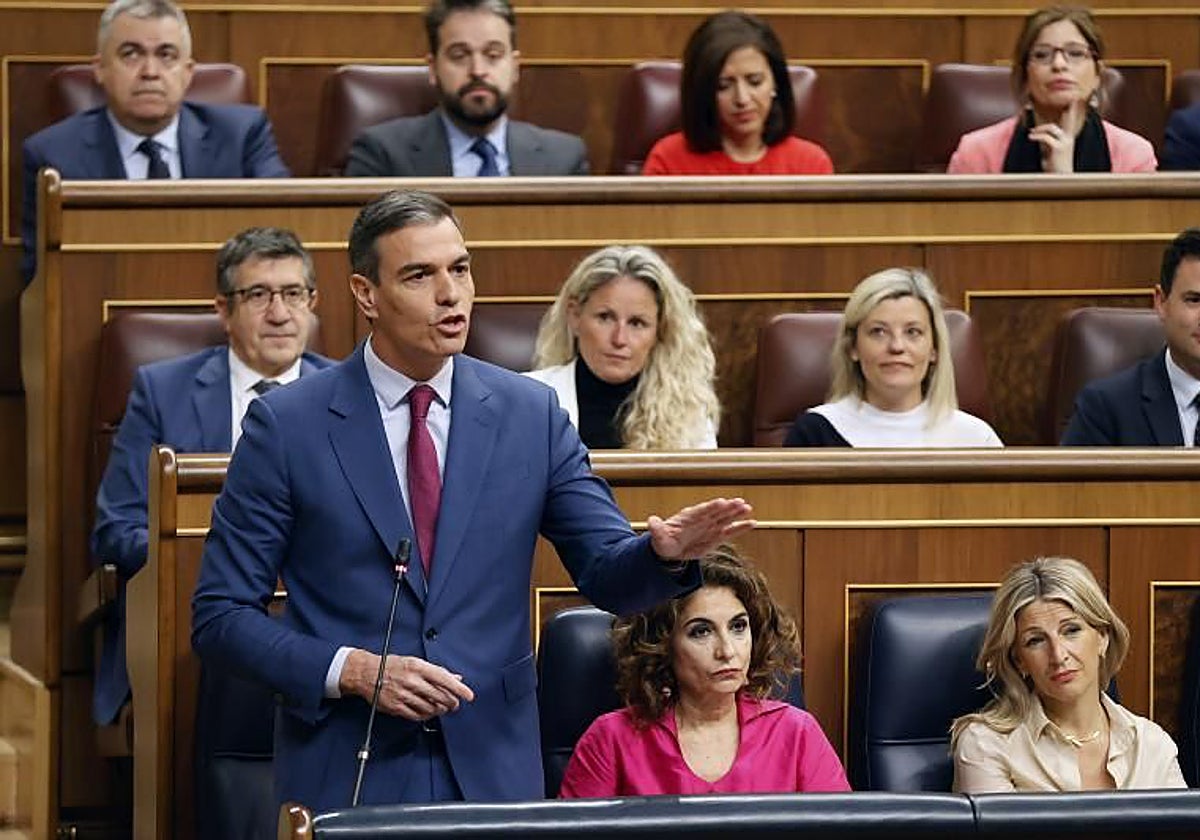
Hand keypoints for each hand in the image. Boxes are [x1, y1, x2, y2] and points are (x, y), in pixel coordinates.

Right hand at [340, 650, 474, 720]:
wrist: (366, 673)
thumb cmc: (392, 665)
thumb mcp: (415, 662)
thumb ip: (436, 671)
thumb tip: (456, 678)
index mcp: (417, 667)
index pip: (444, 679)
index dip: (458, 688)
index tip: (469, 695)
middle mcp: (411, 680)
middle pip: (439, 696)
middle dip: (451, 702)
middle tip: (455, 704)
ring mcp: (403, 695)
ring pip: (430, 707)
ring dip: (440, 710)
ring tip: (443, 708)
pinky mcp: (396, 707)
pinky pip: (417, 715)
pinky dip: (426, 715)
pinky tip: (429, 712)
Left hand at [648, 496, 754, 560]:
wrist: (670, 550)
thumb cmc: (664, 541)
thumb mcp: (658, 537)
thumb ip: (657, 529)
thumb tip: (651, 521)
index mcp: (689, 517)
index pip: (702, 510)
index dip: (711, 507)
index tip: (721, 502)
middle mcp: (702, 519)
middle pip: (717, 512)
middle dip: (728, 507)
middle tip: (740, 502)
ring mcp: (711, 527)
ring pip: (726, 519)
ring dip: (737, 514)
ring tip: (748, 508)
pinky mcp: (716, 536)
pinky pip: (731, 531)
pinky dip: (741, 527)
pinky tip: (752, 523)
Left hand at [1029, 99, 1085, 172]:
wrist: (1060, 178)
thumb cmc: (1054, 167)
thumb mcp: (1050, 152)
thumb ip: (1048, 143)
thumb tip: (1038, 135)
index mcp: (1068, 140)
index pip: (1070, 123)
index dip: (1071, 112)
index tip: (1074, 102)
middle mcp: (1068, 139)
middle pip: (1068, 121)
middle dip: (1070, 111)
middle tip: (1071, 100)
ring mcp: (1065, 143)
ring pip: (1051, 128)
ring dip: (1039, 130)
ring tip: (1031, 134)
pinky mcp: (1058, 148)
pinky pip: (1046, 137)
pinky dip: (1037, 136)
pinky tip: (1030, 138)